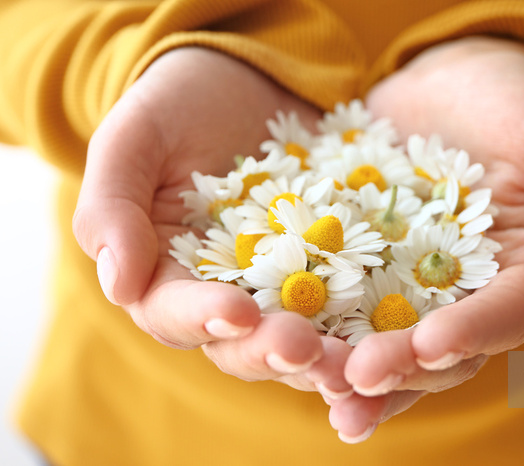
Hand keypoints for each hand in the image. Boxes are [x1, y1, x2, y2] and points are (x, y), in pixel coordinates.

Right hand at [72, 47, 351, 395]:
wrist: (245, 82)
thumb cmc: (177, 105)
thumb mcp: (133, 139)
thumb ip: (111, 206)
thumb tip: (117, 284)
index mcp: (166, 275)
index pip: (173, 312)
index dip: (202, 317)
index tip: (236, 312)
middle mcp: (225, 295)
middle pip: (241, 343)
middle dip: (271, 349)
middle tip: (303, 347)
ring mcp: (283, 287)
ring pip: (299, 338)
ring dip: (323, 357)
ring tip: (351, 363)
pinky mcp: (332, 269)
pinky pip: (350, 305)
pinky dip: (365, 327)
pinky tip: (391, 336)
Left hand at [327, 37, 523, 440]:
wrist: (449, 81)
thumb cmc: (518, 105)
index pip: (504, 317)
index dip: (470, 333)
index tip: (429, 344)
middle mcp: (467, 293)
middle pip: (439, 347)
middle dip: (400, 365)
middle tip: (355, 378)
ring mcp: (411, 283)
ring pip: (387, 339)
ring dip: (354, 368)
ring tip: (319, 384)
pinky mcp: (364, 263)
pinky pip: (341, 300)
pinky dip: (320, 326)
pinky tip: (288, 350)